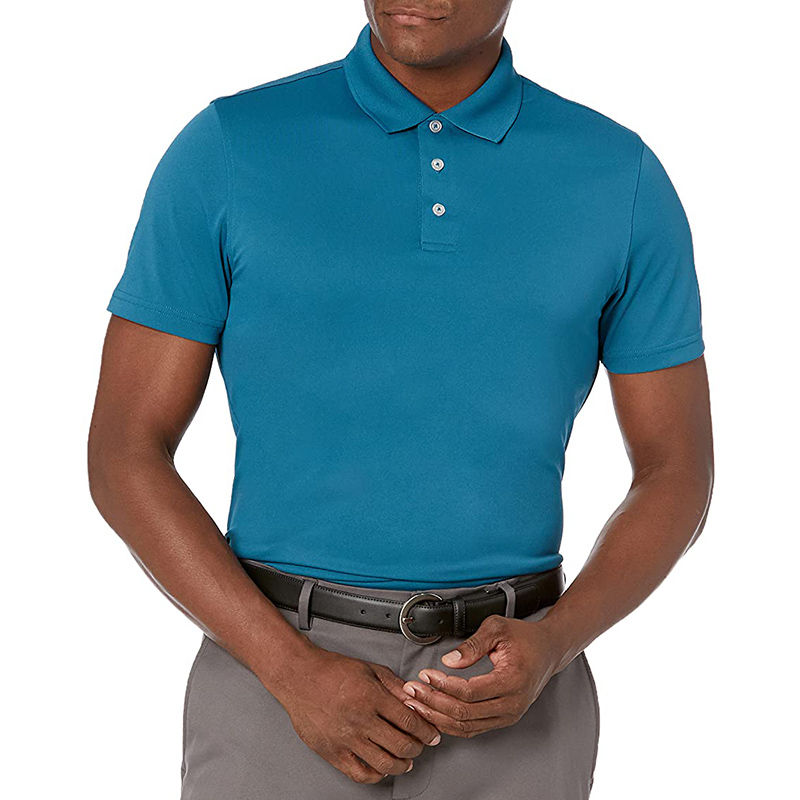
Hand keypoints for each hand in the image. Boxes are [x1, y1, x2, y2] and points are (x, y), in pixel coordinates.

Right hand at [268, 644, 441, 783]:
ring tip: (405, 759)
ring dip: (402, 764)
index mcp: (372, 697)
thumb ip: (395, 686)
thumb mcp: (370, 669)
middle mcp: (360, 720)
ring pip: (384, 763)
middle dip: (418, 748)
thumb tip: (416, 700)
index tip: (431, 734)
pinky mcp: (332, 752)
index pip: (410, 721)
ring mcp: (346, 739)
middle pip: (401, 745)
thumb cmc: (332, 670)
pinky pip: (360, 774)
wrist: (299, 677)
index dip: (426, 731)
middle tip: (420, 745)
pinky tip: (382, 767)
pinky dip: (376, 775)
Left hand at [400, 614, 562, 737]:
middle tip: (412, 691)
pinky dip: (450, 723)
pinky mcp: (502, 718)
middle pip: (464, 713)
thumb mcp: (497, 628)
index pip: (470, 692)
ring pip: (466, 726)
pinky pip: (472, 728)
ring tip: (416, 704)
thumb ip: (472, 644)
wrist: (548, 650)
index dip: (443, 685)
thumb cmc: (525, 638)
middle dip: (433, 703)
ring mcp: (508, 715)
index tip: (425, 674)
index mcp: (512, 680)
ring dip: (438, 716)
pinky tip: (434, 713)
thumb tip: (449, 661)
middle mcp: (512, 704)